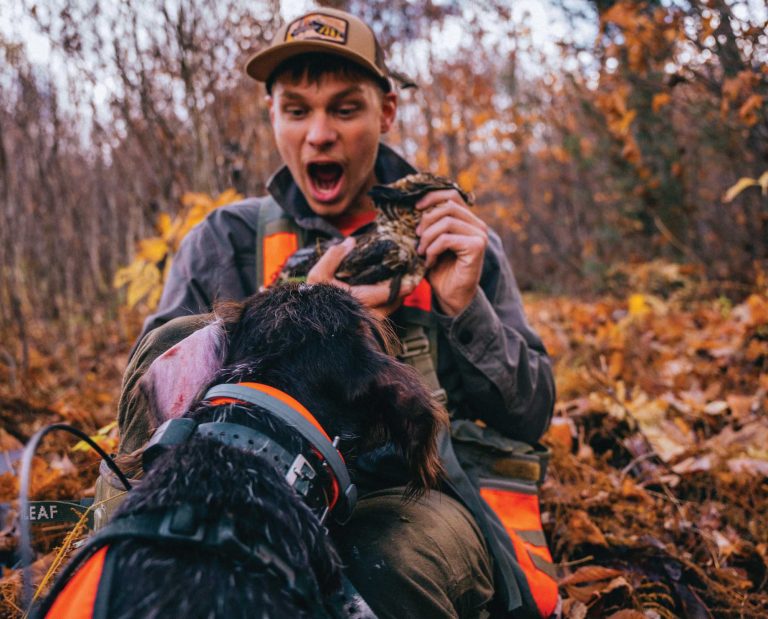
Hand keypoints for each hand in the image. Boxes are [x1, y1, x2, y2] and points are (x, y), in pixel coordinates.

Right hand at [306, 237, 414, 316]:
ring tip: (400, 286)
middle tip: (410, 279)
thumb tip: (350, 241)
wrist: (304, 322)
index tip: (414, 278)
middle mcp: (366, 316)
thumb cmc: (312, 300)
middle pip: (392, 304)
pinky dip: (386, 305)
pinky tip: (386, 295)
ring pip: (388, 311)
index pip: (388, 293)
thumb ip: (333, 257)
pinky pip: (380, 316)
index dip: (403, 286)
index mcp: (359, 302)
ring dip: (395, 299)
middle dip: (402, 293)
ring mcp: (365, 325)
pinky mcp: (362, 328)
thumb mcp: (318, 276)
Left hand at [415, 189, 487, 316]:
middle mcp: (478, 225)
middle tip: (417, 238)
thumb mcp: (430, 241)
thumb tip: (411, 205)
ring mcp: (480, 235)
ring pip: (446, 221)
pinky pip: (447, 239)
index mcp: (468, 220)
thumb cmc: (439, 269)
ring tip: (422, 252)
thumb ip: (428, 223)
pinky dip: (433, 249)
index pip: (452, 195)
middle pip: (448, 206)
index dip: (432, 197)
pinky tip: (430, 262)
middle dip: (426, 221)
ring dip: (427, 237)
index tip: (415, 208)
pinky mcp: (477, 247)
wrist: (451, 297)